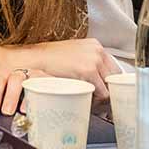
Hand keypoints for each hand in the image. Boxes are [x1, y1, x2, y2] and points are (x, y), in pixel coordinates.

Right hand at [0, 39, 116, 112]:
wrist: (33, 59)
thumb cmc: (48, 60)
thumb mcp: (71, 56)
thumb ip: (85, 63)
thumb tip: (95, 81)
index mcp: (94, 46)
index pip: (113, 68)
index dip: (111, 83)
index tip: (107, 92)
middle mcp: (97, 50)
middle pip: (115, 77)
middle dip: (109, 91)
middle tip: (100, 101)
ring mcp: (94, 59)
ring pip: (109, 87)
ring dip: (102, 97)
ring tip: (92, 103)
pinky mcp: (88, 70)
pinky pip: (102, 92)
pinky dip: (96, 100)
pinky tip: (87, 101)